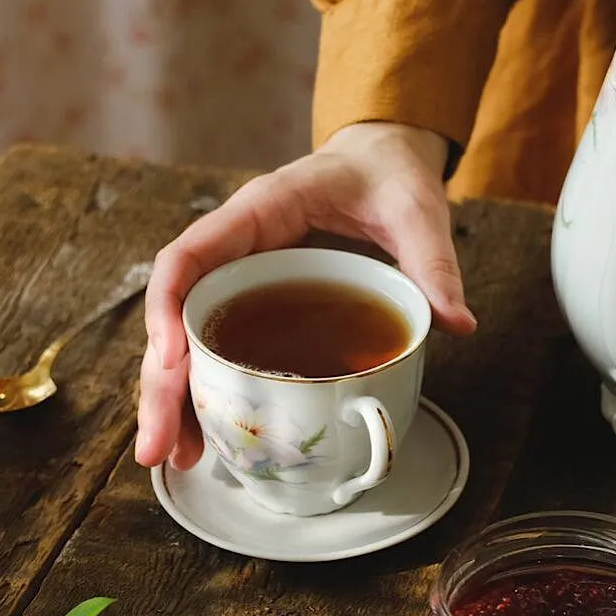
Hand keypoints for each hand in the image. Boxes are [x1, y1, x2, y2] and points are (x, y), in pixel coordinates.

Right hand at [136, 121, 477, 470]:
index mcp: (260, 209)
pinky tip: (205, 433)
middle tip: (159, 446)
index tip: (171, 360)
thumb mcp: (415, 210)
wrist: (384, 159)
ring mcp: (240, 274)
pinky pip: (218, 342)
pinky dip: (206, 387)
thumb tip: (456, 322)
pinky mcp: (255, 298)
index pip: (189, 254)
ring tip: (175, 456)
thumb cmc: (387, 173)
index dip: (168, 307)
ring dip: (175, 397)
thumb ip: (432, 261)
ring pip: (187, 337)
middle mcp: (236, 245)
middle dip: (161, 381)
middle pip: (177, 313)